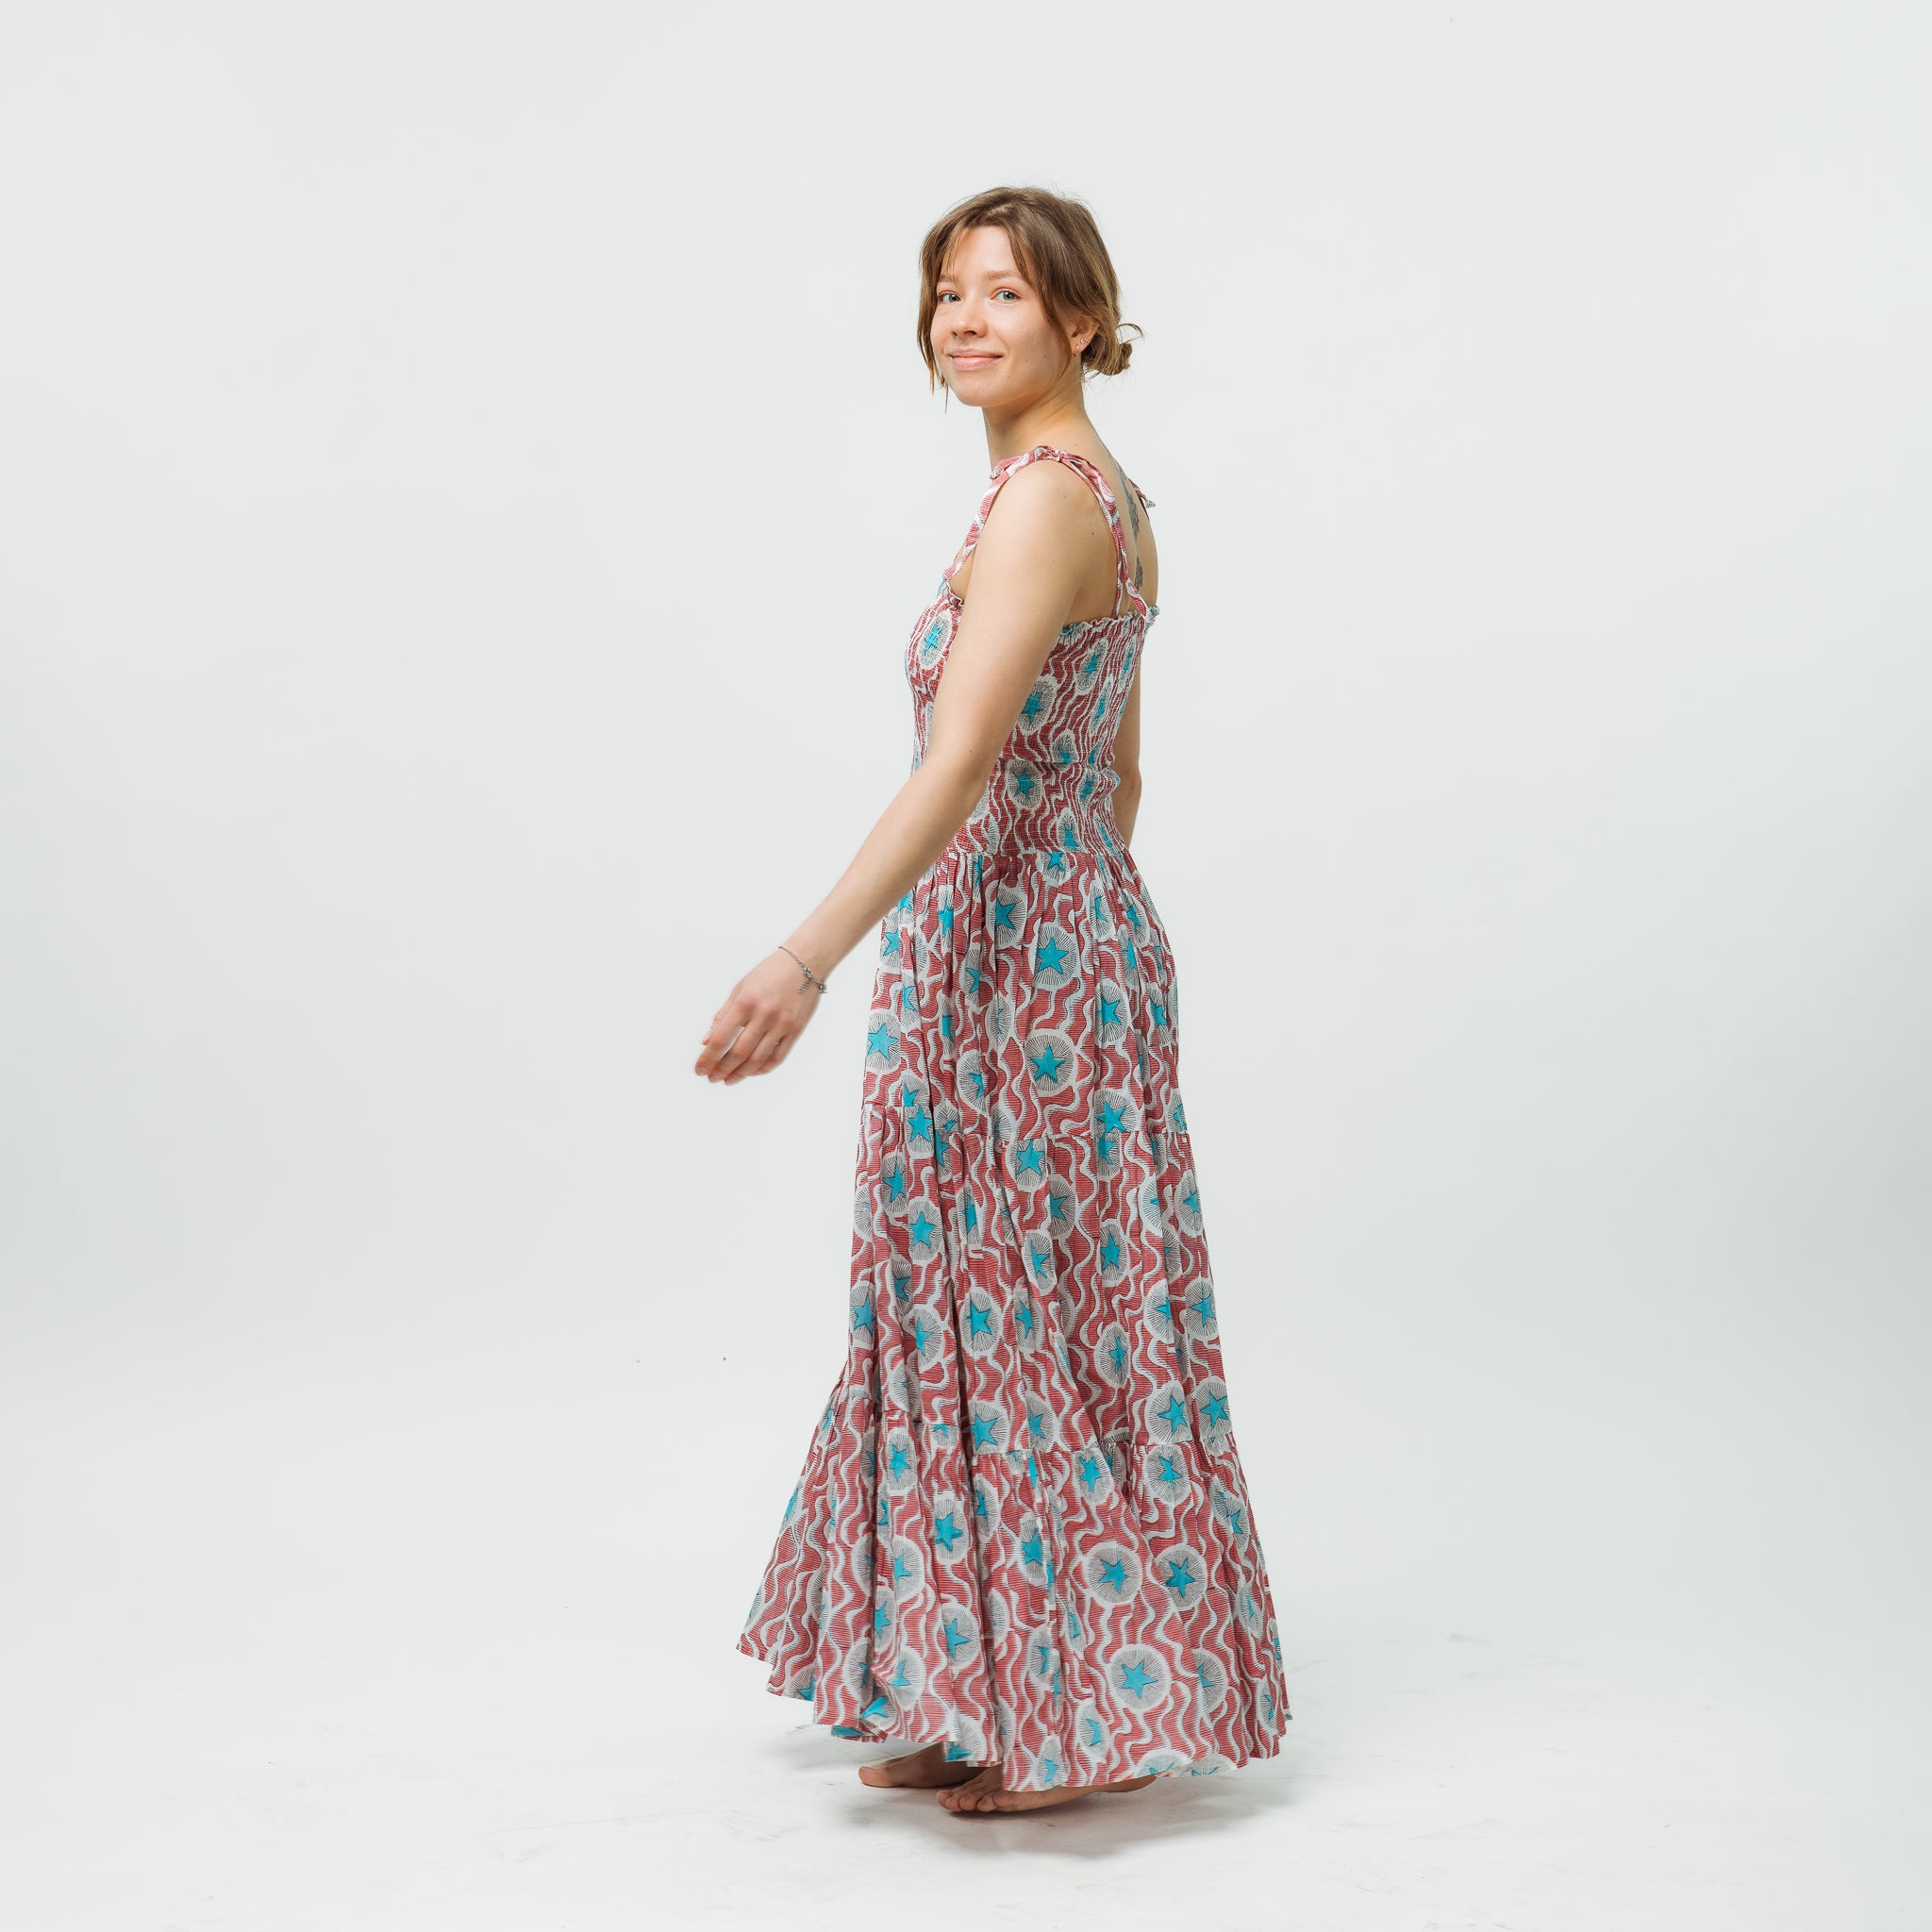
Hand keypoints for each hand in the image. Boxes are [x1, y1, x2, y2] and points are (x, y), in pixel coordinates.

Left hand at [695, 949, 823, 1084]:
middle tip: (711, 1078)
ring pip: (758, 1059)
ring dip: (740, 1074)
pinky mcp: (796, 1030)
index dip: (708, 1058)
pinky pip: (778, 1057)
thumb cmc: (769, 973)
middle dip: (721, 1069)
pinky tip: (751, 1072)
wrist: (805, 962)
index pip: (722, 1038)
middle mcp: (764, 1015)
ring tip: (728, 1080)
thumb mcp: (740, 988)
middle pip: (738, 1053)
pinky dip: (762, 1069)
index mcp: (746, 1002)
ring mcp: (782, 1024)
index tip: (700, 1069)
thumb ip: (723, 1015)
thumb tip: (707, 1041)